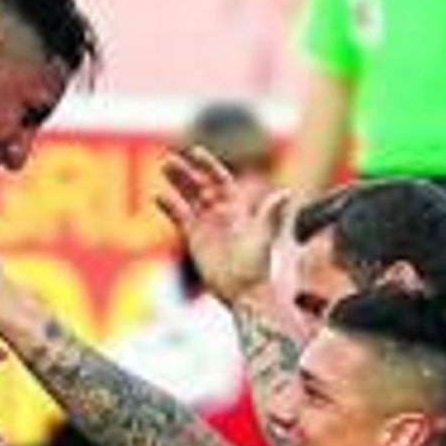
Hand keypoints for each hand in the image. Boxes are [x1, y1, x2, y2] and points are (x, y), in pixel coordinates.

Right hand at [156, 147, 289, 304]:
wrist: (245, 292)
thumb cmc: (257, 266)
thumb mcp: (264, 237)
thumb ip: (271, 215)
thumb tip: (286, 193)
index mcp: (238, 208)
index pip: (221, 180)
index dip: (208, 165)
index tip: (195, 152)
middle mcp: (221, 213)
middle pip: (200, 185)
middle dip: (186, 172)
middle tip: (170, 160)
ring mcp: (207, 225)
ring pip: (189, 197)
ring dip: (177, 182)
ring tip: (164, 166)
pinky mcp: (195, 240)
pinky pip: (180, 218)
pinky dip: (170, 207)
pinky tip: (159, 196)